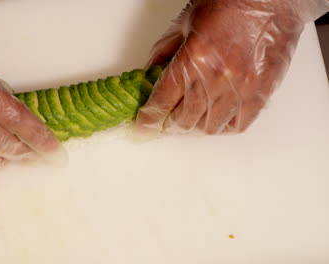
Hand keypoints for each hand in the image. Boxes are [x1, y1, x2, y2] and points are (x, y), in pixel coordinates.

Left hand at [136, 0, 327, 134]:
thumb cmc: (229, 2)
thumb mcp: (185, 22)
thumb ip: (164, 50)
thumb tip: (149, 73)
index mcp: (193, 58)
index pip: (162, 101)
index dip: (149, 119)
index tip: (144, 127)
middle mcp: (216, 78)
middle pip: (184, 120)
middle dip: (170, 124)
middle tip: (167, 119)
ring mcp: (241, 88)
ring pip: (209, 127)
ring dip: (195, 127)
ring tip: (191, 118)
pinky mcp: (262, 92)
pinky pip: (238, 125)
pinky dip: (222, 126)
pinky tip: (215, 117)